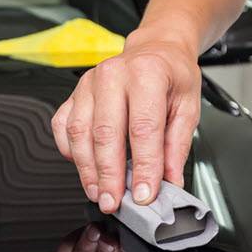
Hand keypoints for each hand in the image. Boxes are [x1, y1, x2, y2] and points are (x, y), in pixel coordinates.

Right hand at [51, 29, 200, 212]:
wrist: (156, 49)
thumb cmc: (172, 75)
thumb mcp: (189, 107)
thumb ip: (177, 146)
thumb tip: (169, 181)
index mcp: (147, 74)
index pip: (143, 128)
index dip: (143, 167)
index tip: (143, 194)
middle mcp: (113, 76)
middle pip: (106, 133)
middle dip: (109, 175)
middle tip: (114, 202)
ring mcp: (88, 84)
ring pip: (80, 132)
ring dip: (87, 169)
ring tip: (98, 192)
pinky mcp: (74, 93)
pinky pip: (63, 126)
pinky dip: (69, 151)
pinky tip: (82, 168)